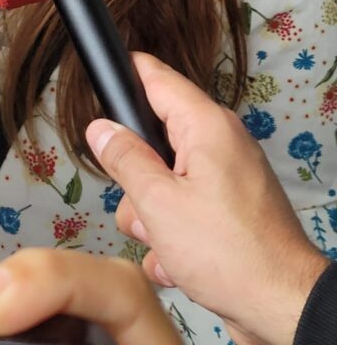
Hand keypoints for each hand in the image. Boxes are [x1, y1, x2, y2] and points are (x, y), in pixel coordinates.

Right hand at [85, 53, 328, 344]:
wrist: (283, 308)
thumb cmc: (230, 254)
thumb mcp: (158, 203)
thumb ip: (124, 159)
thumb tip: (101, 128)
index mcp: (205, 126)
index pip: (156, 76)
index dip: (124, 76)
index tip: (100, 84)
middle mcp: (220, 143)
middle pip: (153, 138)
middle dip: (135, 177)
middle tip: (140, 204)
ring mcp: (226, 178)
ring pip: (164, 181)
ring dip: (151, 216)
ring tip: (163, 244)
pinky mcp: (229, 210)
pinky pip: (184, 209)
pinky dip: (173, 236)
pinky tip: (177, 263)